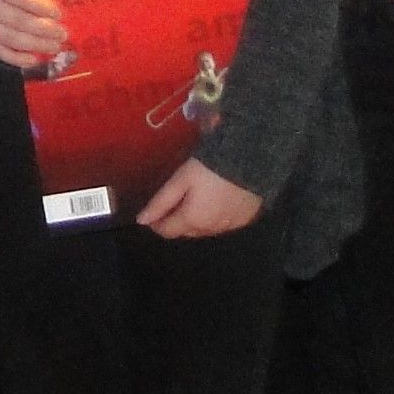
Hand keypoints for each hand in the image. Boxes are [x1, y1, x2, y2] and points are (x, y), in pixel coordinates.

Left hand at [138, 158, 262, 238]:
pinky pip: (224, 224)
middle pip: (186, 232)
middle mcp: (210, 230)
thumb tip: (141, 220)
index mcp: (192, 221)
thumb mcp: (181, 180)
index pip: (167, 231)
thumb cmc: (211, 168)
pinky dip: (216, 217)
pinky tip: (216, 202)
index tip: (150, 215)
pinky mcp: (246, 219)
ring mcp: (230, 226)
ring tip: (193, 201)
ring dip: (196, 221)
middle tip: (171, 204)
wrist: (252, 162)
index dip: (156, 224)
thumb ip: (161, 202)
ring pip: (205, 230)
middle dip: (176, 222)